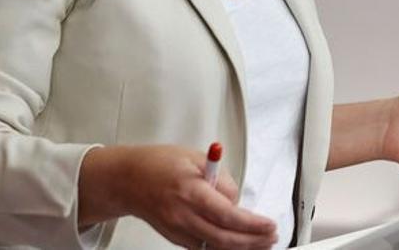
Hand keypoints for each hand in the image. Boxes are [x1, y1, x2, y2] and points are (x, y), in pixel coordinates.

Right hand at [80, 144, 276, 248]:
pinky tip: (236, 243)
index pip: (228, 214)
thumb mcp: (195, 158)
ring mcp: (177, 229)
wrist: (127, 179)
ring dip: (240, 247)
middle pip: (224, 238)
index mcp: (190, 191)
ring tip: (260, 243)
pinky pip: (202, 247)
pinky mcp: (174, 237)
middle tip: (270, 237)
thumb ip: (220, 178)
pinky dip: (221, 247)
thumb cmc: (158, 164)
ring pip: (214, 247)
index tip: (269, 224)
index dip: (252, 224)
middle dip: (253, 241)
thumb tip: (237, 198)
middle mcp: (183, 215)